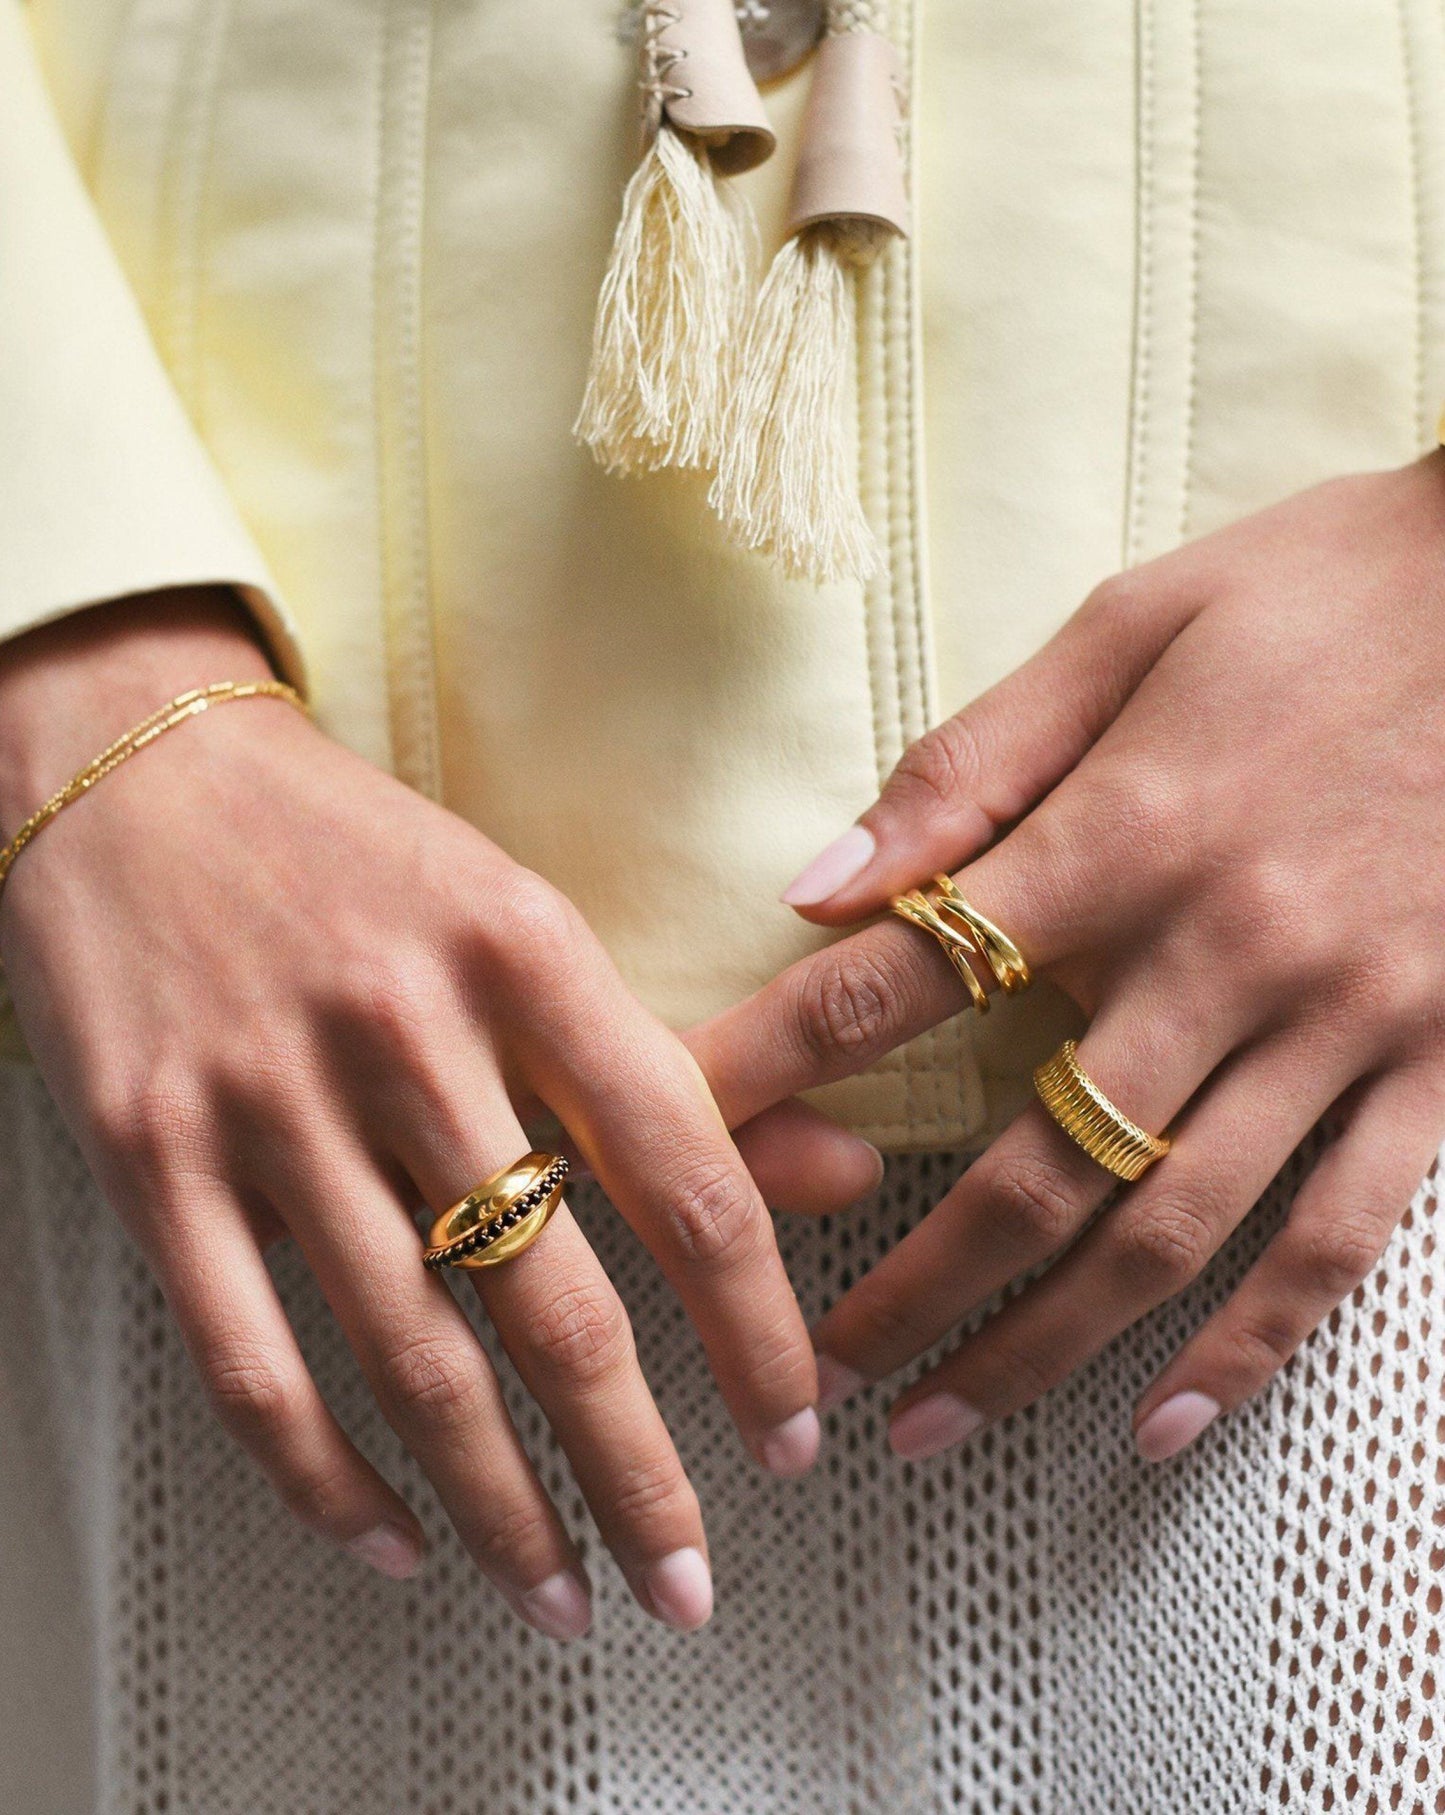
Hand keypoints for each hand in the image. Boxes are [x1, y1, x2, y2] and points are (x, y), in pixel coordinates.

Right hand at [0, 589, 876, 1635]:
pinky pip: (250, 1359)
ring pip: (410, 1356)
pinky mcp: (156, 1156)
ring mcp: (269, 1099)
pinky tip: (393, 1539)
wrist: (138, 769)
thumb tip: (841, 1168)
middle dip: (636, 1469)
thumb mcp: (528, 920)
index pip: (682, 1170)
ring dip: (499, 1505)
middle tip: (689, 1577)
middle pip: (551, 1300)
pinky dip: (326, 1477)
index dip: (756, 1323)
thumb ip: (676, 1062)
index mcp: (522, 949)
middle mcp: (401, 1028)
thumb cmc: (352, 850)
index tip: (791, 1426)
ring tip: (562, 1590)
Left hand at [691, 453, 1444, 1463]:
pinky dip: (1255, 1341)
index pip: (905, 980)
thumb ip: (970, 761)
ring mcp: (1343, 1021)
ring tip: (943, 1420)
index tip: (689, 1147)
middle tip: (819, 1369)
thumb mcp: (1131, 623)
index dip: (779, 1066)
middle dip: (913, 1283)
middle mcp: (1226, 953)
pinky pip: (1342, 1234)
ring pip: (1171, 1230)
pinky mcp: (1442, 1059)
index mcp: (1125, 836)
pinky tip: (1168, 1419)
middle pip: (1033, 1164)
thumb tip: (819, 881)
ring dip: (1045, 1345)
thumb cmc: (1328, 590)